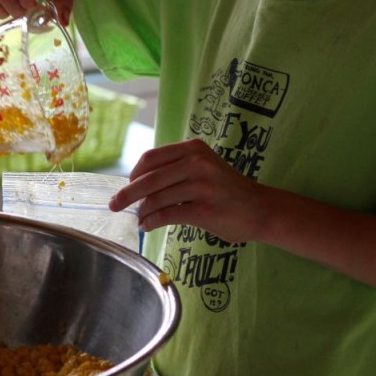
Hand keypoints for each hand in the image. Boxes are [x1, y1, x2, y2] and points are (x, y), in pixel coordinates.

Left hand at [109, 138, 265, 241]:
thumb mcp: (203, 167)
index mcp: (193, 148)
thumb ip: (175, 169)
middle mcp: (197, 163)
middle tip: (114, 205)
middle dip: (127, 194)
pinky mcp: (204, 209)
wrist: (260, 209)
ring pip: (156, 198)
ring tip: (139, 219)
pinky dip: (152, 222)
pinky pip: (167, 215)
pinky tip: (148, 226)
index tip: (126, 186)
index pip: (151, 158)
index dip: (134, 174)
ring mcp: (202, 186)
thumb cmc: (226, 190)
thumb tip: (137, 184)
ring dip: (142, 212)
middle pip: (149, 178)